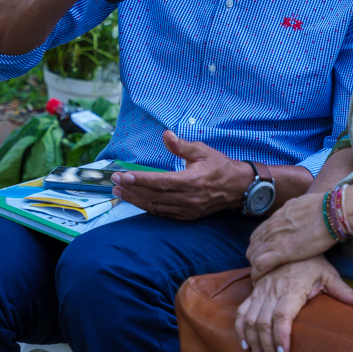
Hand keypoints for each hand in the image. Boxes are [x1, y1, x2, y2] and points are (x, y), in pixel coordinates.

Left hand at [111, 131, 252, 219]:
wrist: (238, 188)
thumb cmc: (220, 166)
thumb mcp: (202, 151)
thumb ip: (182, 145)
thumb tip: (166, 135)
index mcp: (191, 181)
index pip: (160, 182)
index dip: (141, 180)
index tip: (124, 176)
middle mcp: (187, 198)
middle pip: (153, 196)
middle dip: (131, 189)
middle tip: (114, 182)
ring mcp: (186, 210)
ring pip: (155, 207)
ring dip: (135, 200)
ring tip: (118, 192)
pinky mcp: (186, 216)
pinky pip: (162, 213)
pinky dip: (147, 207)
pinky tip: (136, 200)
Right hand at [235, 255, 352, 351]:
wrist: (291, 242)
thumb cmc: (312, 261)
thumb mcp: (329, 273)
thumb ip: (342, 290)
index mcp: (291, 289)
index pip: (282, 315)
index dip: (281, 335)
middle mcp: (272, 290)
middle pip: (263, 322)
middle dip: (266, 347)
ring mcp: (261, 291)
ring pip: (250, 319)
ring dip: (253, 342)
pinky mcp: (254, 291)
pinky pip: (242, 311)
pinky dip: (241, 329)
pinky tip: (245, 345)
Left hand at [247, 190, 336, 278]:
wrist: (331, 212)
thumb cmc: (323, 208)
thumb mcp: (302, 204)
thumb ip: (294, 210)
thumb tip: (294, 210)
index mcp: (278, 217)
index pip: (258, 233)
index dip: (259, 245)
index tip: (263, 252)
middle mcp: (272, 227)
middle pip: (253, 245)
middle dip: (255, 255)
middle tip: (261, 265)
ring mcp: (275, 239)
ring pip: (253, 255)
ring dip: (255, 265)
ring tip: (260, 274)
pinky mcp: (282, 252)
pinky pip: (260, 264)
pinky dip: (257, 273)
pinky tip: (258, 279)